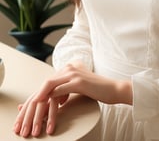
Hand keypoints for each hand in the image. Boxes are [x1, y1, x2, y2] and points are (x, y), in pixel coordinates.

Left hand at [13, 63, 132, 136]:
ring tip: (31, 112)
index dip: (36, 94)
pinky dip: (48, 99)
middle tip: (25, 112)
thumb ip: (66, 90)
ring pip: (49, 84)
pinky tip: (43, 107)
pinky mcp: (78, 81)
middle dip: (34, 97)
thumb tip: (53, 99)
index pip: (49, 80)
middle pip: (46, 82)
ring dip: (38, 99)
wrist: (114, 89)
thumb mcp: (79, 89)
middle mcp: (70, 67)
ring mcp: (74, 73)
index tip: (26, 107)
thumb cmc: (98, 91)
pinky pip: (58, 90)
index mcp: (70, 67)